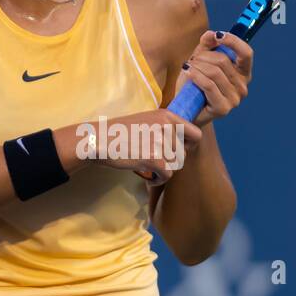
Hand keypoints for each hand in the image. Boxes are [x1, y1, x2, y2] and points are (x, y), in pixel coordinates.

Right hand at [78, 109, 201, 185]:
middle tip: (155, 161)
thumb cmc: (120, 133)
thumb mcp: (146, 120)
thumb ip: (164, 128)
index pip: (195, 134)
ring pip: (176, 165)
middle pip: (183, 154)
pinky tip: (148, 177)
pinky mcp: (154, 159)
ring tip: (150, 168)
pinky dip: (158, 180)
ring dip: (164, 170)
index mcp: (167, 116)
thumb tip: (181, 145)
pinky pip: (167, 175)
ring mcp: (161, 143)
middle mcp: (167, 127)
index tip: (176, 151)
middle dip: (171, 161)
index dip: (188, 146)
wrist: (99, 140)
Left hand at [179, 30, 252, 126]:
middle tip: (193, 60)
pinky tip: (187, 72)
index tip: (217, 35)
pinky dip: (196, 75)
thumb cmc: (194, 85)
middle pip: (224, 60)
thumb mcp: (200, 61)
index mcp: (243, 73)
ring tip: (188, 67)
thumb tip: (211, 34)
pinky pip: (209, 85)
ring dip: (197, 66)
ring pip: (214, 72)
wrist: (185, 109)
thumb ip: (207, 46)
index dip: (233, 41)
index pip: (246, 53)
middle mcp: (243, 87)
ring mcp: (235, 99)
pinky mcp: (223, 108)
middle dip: (204, 56)